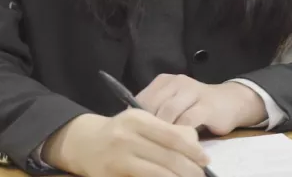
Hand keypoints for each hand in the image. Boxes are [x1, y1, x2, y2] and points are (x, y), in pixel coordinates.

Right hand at [43, 110, 208, 176]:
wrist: (85, 143)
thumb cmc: (122, 130)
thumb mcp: (142, 122)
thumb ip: (166, 130)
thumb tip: (194, 143)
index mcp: (138, 119)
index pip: (172, 136)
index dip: (192, 149)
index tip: (205, 158)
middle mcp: (127, 138)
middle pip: (167, 157)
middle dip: (189, 169)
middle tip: (201, 174)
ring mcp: (118, 160)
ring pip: (157, 173)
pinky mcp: (112, 176)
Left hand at [137, 74, 266, 135]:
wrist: (231, 102)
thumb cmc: (196, 107)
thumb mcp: (173, 104)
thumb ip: (156, 112)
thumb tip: (131, 130)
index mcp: (164, 81)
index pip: (141, 99)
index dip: (135, 120)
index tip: (133, 138)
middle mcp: (177, 82)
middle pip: (153, 106)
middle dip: (147, 128)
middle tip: (145, 145)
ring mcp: (193, 91)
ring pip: (169, 113)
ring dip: (164, 132)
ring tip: (160, 148)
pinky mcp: (206, 105)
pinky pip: (188, 121)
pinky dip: (181, 135)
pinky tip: (179, 146)